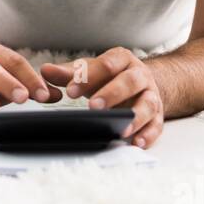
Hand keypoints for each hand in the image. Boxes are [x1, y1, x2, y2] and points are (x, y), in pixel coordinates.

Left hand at [41, 47, 163, 147]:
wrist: (142, 84)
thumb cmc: (110, 78)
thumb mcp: (91, 72)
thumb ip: (69, 73)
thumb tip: (45, 71)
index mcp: (122, 60)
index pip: (106, 65)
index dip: (88, 77)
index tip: (70, 91)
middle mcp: (140, 75)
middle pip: (130, 81)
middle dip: (112, 94)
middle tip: (93, 107)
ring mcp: (151, 95)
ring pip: (147, 103)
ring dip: (135, 117)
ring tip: (120, 129)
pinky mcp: (157, 115)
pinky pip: (156, 125)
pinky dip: (148, 134)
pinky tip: (137, 143)